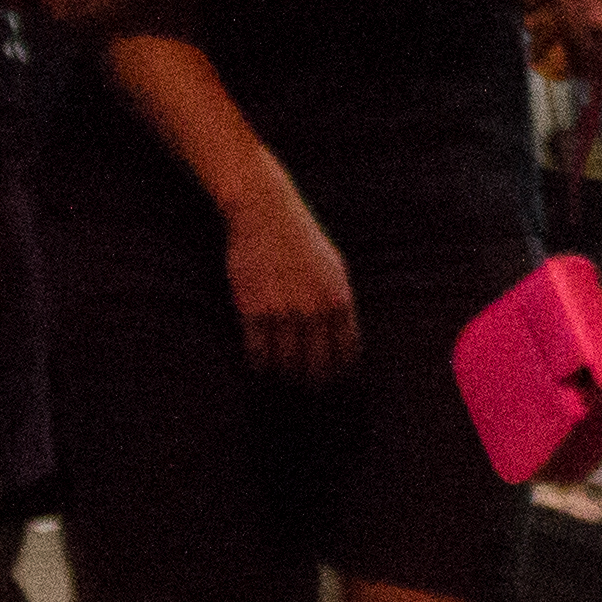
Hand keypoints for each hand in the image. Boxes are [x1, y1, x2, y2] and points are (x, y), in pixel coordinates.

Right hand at [223, 182, 360, 385]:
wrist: (266, 213)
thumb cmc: (301, 238)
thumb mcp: (334, 266)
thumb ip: (339, 301)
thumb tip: (343, 335)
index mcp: (340, 299)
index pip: (346, 352)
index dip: (339, 372)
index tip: (332, 381)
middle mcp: (315, 310)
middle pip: (318, 365)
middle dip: (312, 382)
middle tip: (306, 388)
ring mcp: (285, 311)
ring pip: (287, 364)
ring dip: (284, 377)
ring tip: (282, 378)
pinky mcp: (255, 310)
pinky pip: (258, 353)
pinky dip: (260, 365)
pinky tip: (259, 365)